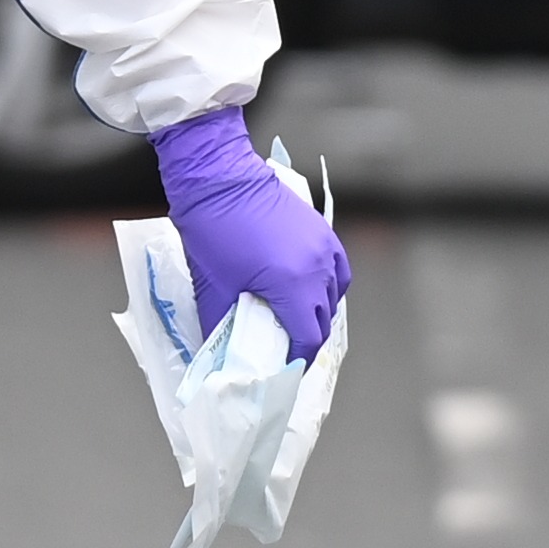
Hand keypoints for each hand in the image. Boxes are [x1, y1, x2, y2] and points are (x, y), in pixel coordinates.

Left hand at [152, 107, 345, 358]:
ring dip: (317, 313)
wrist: (217, 176)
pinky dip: (327, 287)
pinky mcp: (321, 230)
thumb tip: (222, 356)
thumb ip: (222, 326)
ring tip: (293, 322)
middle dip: (306, 340)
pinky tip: (309, 292)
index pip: (308, 338)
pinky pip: (337, 270)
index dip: (296, 360)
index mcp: (294, 285)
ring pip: (333, 296)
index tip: (283, 371)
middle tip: (283, 352)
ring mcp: (324, 246)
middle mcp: (318, 268)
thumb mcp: (213, 287)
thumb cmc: (211, 230)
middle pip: (323, 320)